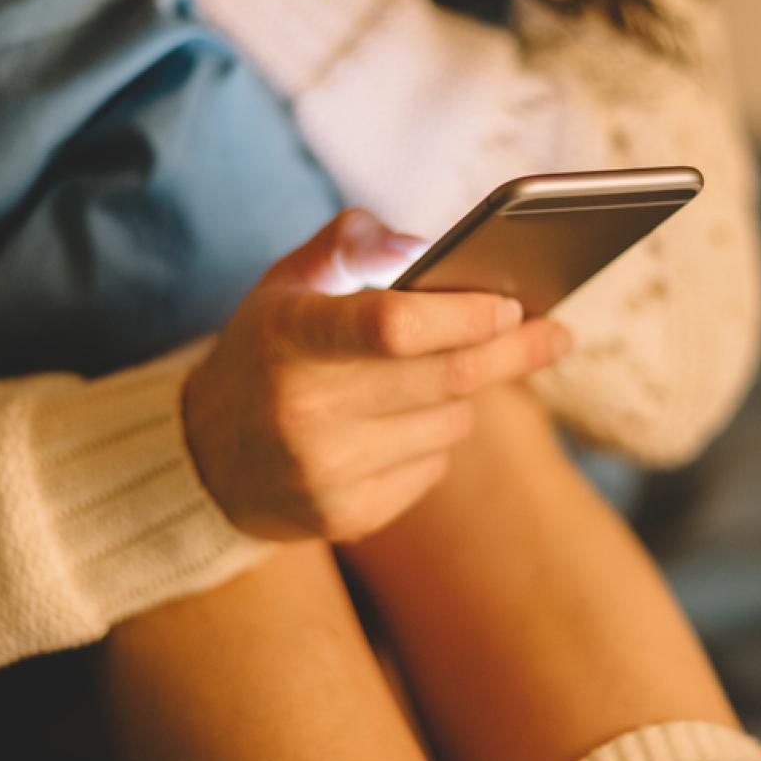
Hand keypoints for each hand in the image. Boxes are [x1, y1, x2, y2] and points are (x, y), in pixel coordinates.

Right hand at [183, 210, 572, 541]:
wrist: (204, 458)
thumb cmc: (267, 352)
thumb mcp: (287, 283)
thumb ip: (354, 243)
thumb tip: (427, 247)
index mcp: (289, 337)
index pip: (393, 326)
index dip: (464, 315)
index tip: (513, 304)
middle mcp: (303, 410)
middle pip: (445, 378)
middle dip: (512, 351)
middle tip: (555, 334)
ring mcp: (323, 472)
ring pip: (449, 425)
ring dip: (462, 397)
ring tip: (436, 378)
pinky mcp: (344, 517)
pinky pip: (432, 469)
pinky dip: (434, 441)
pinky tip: (401, 426)